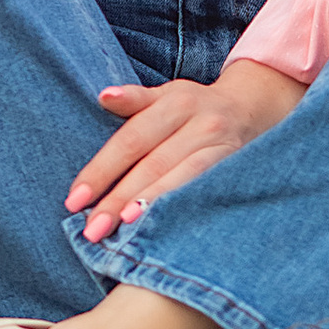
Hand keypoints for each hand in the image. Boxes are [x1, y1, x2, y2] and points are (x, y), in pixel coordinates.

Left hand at [67, 61, 302, 242]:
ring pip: (183, 180)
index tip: (74, 200)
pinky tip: (165, 232)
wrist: (254, 110)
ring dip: (152, 205)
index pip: (131, 140)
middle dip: (119, 198)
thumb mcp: (167, 95)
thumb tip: (103, 97)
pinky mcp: (238, 170)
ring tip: (124, 230)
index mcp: (176, 102)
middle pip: (153, 164)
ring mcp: (224, 148)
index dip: (102, 170)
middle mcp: (202, 123)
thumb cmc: (195, 108)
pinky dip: (184, 211)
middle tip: (92, 229)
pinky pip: (207, 192)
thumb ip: (135, 100)